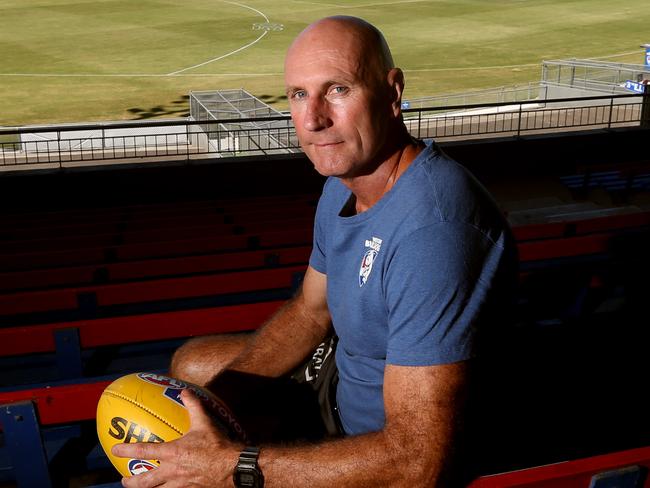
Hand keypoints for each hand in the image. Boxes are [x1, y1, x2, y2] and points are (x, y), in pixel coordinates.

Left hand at [112, 389, 240, 486]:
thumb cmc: (217, 444)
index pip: (144, 451)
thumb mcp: (204, 423)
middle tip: (124, 480)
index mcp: (173, 453)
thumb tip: (185, 391)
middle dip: (131, 482)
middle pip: (145, 482)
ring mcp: (181, 484)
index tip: (114, 449)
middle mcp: (173, 471)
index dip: (126, 449)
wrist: (233, 467)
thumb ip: (193, 406)